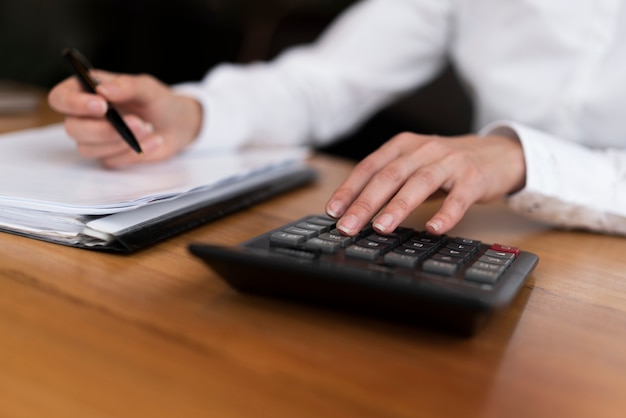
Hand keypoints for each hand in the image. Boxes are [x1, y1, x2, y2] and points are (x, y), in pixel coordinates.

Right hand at [48, 70, 201, 167]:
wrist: (177, 125)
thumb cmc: (157, 101)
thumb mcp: (147, 87)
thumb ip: (126, 85)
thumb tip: (102, 90)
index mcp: (86, 91)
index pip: (60, 98)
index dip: (74, 104)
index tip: (101, 105)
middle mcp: (84, 116)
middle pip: (73, 129)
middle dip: (104, 129)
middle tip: (136, 122)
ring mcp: (94, 138)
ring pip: (88, 148)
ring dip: (120, 141)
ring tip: (148, 128)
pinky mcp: (108, 156)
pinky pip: (110, 160)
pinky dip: (133, 152)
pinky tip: (153, 141)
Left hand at [325, 132, 525, 234]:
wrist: (498, 153)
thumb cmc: (447, 164)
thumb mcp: (415, 165)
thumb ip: (390, 182)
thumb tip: (355, 212)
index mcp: (404, 146)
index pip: (370, 166)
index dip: (350, 189)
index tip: (333, 211)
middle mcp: (424, 150)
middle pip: (390, 176)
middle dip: (365, 203)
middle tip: (348, 226)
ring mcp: (450, 162)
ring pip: (419, 183)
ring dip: (398, 207)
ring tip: (381, 228)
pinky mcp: (474, 178)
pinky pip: (459, 197)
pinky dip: (446, 214)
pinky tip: (433, 229)